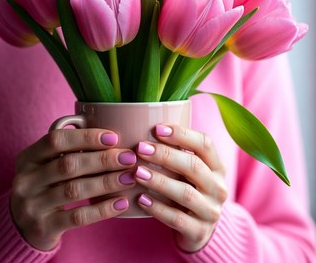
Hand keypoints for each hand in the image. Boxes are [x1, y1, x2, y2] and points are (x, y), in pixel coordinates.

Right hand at [10, 128, 136, 250]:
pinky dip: (102, 209)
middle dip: (102, 159)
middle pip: (68, 164)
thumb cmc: (45, 185)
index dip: (86, 137)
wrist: (23, 226)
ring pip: (74, 190)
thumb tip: (113, 139)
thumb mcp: (46, 165)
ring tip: (129, 177)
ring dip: (106, 182)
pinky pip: (78, 217)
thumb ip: (68, 150)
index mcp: (27, 157)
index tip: (113, 137)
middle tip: (128, 158)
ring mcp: (32, 205)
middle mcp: (25, 180)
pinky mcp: (43, 227)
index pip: (56, 140)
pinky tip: (121, 202)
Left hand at [135, 124, 227, 252]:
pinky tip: (140, 199)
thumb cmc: (185, 188)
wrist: (197, 229)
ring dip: (159, 181)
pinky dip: (158, 208)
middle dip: (166, 155)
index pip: (205, 144)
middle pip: (194, 166)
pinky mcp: (199, 232)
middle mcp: (218, 187)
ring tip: (137, 173)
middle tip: (140, 148)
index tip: (156, 128)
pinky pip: (177, 219)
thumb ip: (175, 151)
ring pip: (185, 193)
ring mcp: (211, 211)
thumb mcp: (187, 169)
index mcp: (217, 166)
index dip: (182, 134)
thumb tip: (142, 123)